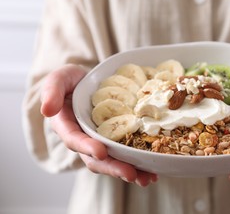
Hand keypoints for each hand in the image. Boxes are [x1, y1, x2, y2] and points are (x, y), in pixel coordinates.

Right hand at [40, 64, 157, 185]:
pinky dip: (138, 164)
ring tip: (147, 178)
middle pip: (95, 159)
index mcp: (67, 126)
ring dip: (129, 171)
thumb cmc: (72, 80)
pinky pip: (124, 155)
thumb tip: (47, 110)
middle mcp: (83, 139)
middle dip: (113, 168)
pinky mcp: (114, 141)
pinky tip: (153, 170)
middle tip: (131, 174)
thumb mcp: (59, 79)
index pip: (74, 140)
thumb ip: (51, 91)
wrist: (88, 82)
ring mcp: (99, 142)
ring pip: (112, 162)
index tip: (100, 152)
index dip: (86, 147)